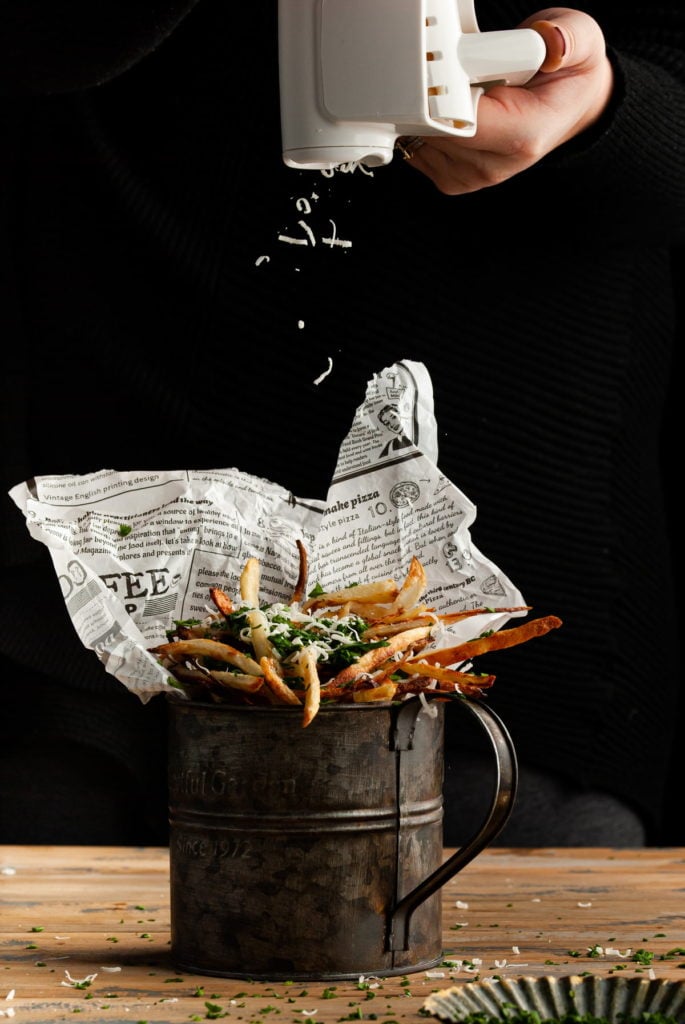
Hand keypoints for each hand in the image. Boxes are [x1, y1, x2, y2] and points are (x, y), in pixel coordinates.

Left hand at [399, 7, 613, 194]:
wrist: (567, 106)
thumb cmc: (569, 74)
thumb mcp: (582, 42)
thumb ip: (567, 39)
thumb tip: (551, 42)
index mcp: (524, 136)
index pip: (462, 122)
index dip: (445, 95)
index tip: (447, 68)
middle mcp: (496, 164)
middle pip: (434, 133)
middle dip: (433, 97)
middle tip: (456, 69)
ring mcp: (473, 175)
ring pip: (422, 142)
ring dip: (427, 110)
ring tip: (460, 90)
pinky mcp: (454, 178)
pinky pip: (418, 150)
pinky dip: (424, 125)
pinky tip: (449, 108)